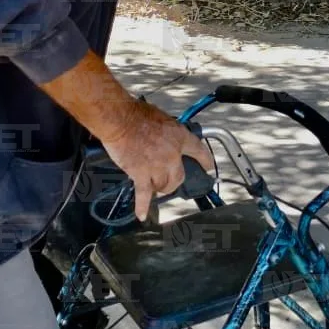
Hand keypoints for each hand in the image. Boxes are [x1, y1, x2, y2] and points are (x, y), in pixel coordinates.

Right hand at [95, 97, 214, 220]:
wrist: (120, 120)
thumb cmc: (136, 114)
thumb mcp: (162, 117)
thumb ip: (168, 132)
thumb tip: (165, 138)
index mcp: (179, 137)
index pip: (198, 150)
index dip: (205, 160)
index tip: (207, 167)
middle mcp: (172, 154)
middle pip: (179, 177)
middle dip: (174, 181)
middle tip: (169, 181)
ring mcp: (157, 167)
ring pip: (163, 186)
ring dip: (159, 187)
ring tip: (153, 186)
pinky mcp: (141, 175)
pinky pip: (144, 194)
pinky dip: (142, 205)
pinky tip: (142, 215)